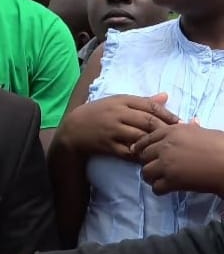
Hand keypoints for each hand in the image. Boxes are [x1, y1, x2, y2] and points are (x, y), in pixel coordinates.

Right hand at [58, 93, 178, 160]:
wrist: (73, 128)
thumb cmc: (98, 113)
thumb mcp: (117, 101)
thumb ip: (142, 101)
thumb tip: (166, 96)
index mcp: (121, 100)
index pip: (150, 106)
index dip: (168, 114)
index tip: (179, 122)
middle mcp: (117, 114)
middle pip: (148, 121)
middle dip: (165, 129)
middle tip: (177, 137)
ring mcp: (112, 130)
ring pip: (140, 137)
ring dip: (154, 143)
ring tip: (165, 147)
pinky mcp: (108, 145)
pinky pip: (129, 152)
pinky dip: (140, 155)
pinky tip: (149, 157)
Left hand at [131, 123, 223, 195]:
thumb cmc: (221, 146)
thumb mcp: (203, 131)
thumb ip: (191, 128)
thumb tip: (193, 122)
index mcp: (171, 132)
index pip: (146, 139)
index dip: (142, 147)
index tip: (143, 154)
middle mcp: (165, 146)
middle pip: (143, 156)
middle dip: (148, 162)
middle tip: (155, 168)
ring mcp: (166, 164)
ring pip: (145, 172)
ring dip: (151, 177)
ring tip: (159, 179)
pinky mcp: (172, 181)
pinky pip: (156, 187)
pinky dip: (160, 190)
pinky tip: (167, 189)